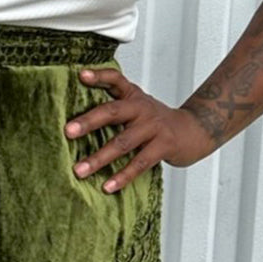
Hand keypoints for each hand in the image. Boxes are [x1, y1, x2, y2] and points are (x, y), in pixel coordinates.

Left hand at [64, 65, 213, 193]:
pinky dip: (122, 176)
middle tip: (68, 131)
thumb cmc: (157, 122)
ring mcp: (154, 127)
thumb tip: (79, 121)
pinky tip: (107, 186)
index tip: (81, 75)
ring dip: (99, 158)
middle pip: (113, 112)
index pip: (116, 80)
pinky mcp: (163, 146)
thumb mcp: (138, 108)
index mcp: (133, 97)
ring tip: (79, 171)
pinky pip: (139, 163)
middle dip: (89, 122)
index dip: (99, 76)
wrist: (194, 130)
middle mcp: (142, 109)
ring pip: (122, 143)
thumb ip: (115, 108)